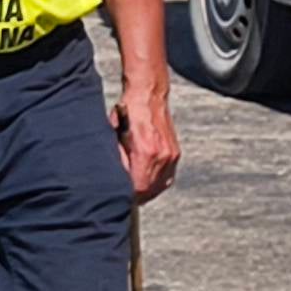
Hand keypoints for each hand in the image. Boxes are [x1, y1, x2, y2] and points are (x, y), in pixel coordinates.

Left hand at [113, 83, 179, 202]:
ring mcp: (171, 155)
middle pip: (150, 190)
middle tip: (126, 194)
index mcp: (146, 151)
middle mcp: (162, 155)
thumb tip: (116, 179)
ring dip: (148, 190)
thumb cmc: (129, 111)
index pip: (139, 188)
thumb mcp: (115, 135)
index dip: (129, 195)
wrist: (148, 94)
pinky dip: (158, 182)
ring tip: (136, 189)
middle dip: (137, 195)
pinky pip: (167, 177)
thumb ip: (117, 159)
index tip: (121, 195)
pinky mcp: (175, 153)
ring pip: (160, 186)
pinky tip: (148, 181)